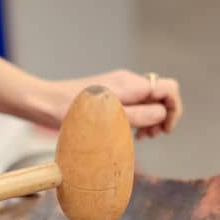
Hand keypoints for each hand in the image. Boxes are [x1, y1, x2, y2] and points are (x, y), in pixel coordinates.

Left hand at [49, 70, 182, 138]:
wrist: (45, 103)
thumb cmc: (72, 112)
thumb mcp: (109, 118)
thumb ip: (138, 115)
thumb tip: (160, 114)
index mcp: (131, 84)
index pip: (169, 89)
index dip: (174, 110)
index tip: (164, 131)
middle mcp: (128, 82)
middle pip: (161, 95)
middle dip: (163, 116)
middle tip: (149, 137)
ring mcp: (119, 87)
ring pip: (148, 101)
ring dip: (151, 119)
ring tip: (141, 137)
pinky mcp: (110, 94)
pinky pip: (134, 103)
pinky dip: (137, 117)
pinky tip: (128, 131)